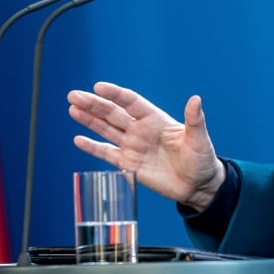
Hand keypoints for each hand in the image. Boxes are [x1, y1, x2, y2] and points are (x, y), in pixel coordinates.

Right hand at [68, 81, 224, 210]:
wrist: (198, 186)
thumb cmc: (201, 160)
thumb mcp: (199, 139)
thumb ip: (194, 120)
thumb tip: (195, 99)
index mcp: (155, 119)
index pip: (131, 102)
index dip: (115, 94)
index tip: (98, 86)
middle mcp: (141, 130)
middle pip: (113, 113)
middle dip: (93, 104)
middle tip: (74, 95)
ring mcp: (133, 146)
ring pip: (106, 130)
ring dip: (89, 120)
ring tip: (72, 109)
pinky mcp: (129, 165)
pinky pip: (107, 153)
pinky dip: (93, 147)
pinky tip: (79, 140)